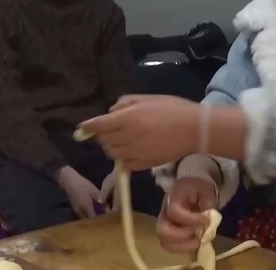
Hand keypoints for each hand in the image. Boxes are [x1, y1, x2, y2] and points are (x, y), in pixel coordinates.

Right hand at [56, 166, 104, 217]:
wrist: (69, 181)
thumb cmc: (82, 185)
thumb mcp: (93, 190)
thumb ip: (100, 199)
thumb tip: (107, 206)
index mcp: (87, 208)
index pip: (94, 218)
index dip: (100, 220)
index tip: (106, 219)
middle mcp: (81, 212)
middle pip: (89, 220)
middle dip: (96, 220)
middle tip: (103, 217)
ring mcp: (77, 210)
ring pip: (85, 218)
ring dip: (90, 217)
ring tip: (98, 214)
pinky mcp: (74, 208)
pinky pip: (82, 214)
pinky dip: (87, 214)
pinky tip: (91, 210)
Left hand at [79, 95, 198, 170]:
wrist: (194, 129)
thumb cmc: (172, 108)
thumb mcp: (146, 98)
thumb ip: (124, 104)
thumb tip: (111, 113)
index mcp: (127, 118)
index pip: (98, 125)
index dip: (87, 127)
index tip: (81, 130)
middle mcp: (127, 137)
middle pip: (103, 141)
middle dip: (105, 135)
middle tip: (115, 130)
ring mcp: (134, 152)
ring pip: (112, 153)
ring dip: (114, 147)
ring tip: (125, 141)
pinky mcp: (143, 164)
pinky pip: (124, 164)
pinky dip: (124, 159)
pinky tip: (134, 151)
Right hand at [157, 177, 217, 253]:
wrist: (191, 189)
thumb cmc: (198, 190)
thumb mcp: (206, 192)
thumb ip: (209, 206)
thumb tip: (209, 222)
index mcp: (173, 198)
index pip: (174, 212)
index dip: (190, 219)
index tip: (205, 221)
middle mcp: (164, 212)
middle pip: (162, 230)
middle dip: (181, 237)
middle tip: (197, 235)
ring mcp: (164, 224)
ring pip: (164, 242)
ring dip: (183, 246)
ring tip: (198, 241)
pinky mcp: (168, 234)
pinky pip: (170, 246)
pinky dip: (183, 249)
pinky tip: (195, 243)